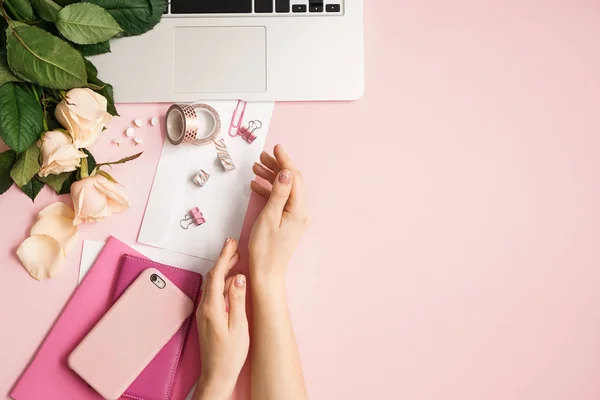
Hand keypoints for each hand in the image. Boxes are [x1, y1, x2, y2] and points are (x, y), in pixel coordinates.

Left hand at [195, 239, 249, 399]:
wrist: (217, 375)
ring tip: (235, 260)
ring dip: (223, 270)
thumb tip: (239, 278)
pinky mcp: (207, 317)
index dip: (224, 257)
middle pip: (213, 277)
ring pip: (213, 284)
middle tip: (234, 246)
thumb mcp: (239, 326)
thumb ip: (238, 300)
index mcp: (212, 308)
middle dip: (223, 259)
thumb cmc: (229, 355)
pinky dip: (222, 282)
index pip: (217, 275)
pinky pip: (213, 293)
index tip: (231, 244)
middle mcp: (204, 307)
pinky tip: (231, 282)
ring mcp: (204, 313)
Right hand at [250, 145, 309, 279]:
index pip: (294, 178)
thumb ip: (278, 193)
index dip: (284, 161)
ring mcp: (295, 217)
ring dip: (272, 178)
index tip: (275, 147)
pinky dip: (270, 191)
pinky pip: (281, 200)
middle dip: (277, 167)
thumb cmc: (265, 248)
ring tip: (255, 168)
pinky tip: (256, 186)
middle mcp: (301, 211)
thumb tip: (286, 171)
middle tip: (261, 157)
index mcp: (299, 210)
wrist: (266, 272)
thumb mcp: (269, 217)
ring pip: (285, 190)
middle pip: (291, 182)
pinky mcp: (288, 221)